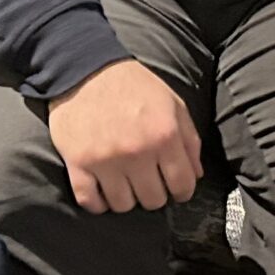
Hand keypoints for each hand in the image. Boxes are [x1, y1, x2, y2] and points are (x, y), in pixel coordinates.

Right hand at [48, 59, 202, 213]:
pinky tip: (103, 191)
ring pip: (123, 205)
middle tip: (147, 180)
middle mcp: (137, 152)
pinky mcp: (78, 163)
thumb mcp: (172, 103)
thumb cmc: (133, 85)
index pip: (182, 185)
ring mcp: (105, 160)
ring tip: (124, 183)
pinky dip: (97, 203)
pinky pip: (89, 201)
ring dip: (126, 198)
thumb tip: (196, 175)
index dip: (181, 190)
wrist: (85, 68)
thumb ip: (189, 139)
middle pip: (153, 200)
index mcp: (164, 135)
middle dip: (154, 193)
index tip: (174, 187)